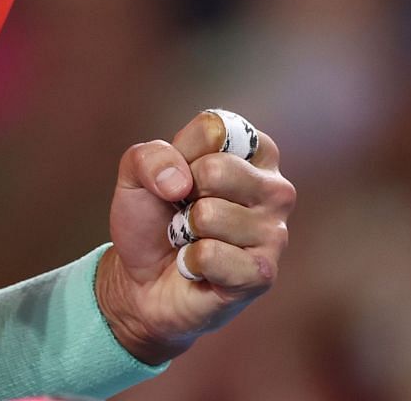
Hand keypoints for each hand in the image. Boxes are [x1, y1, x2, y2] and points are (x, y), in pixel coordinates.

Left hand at [96, 110, 295, 363]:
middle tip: (185, 212)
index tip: (180, 176)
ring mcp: (275, 232)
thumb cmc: (151, 218)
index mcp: (254, 151)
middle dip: (183, 194)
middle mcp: (275, 188)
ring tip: (193, 241)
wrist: (141, 279)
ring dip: (186, 232)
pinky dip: (190, 262)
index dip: (180, 154)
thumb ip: (150, 157)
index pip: (214, 129)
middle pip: (215, 170)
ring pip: (209, 215)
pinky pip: (211, 255)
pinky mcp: (262, 273)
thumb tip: (180, 183)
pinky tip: (199, 268)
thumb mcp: (135, 173)